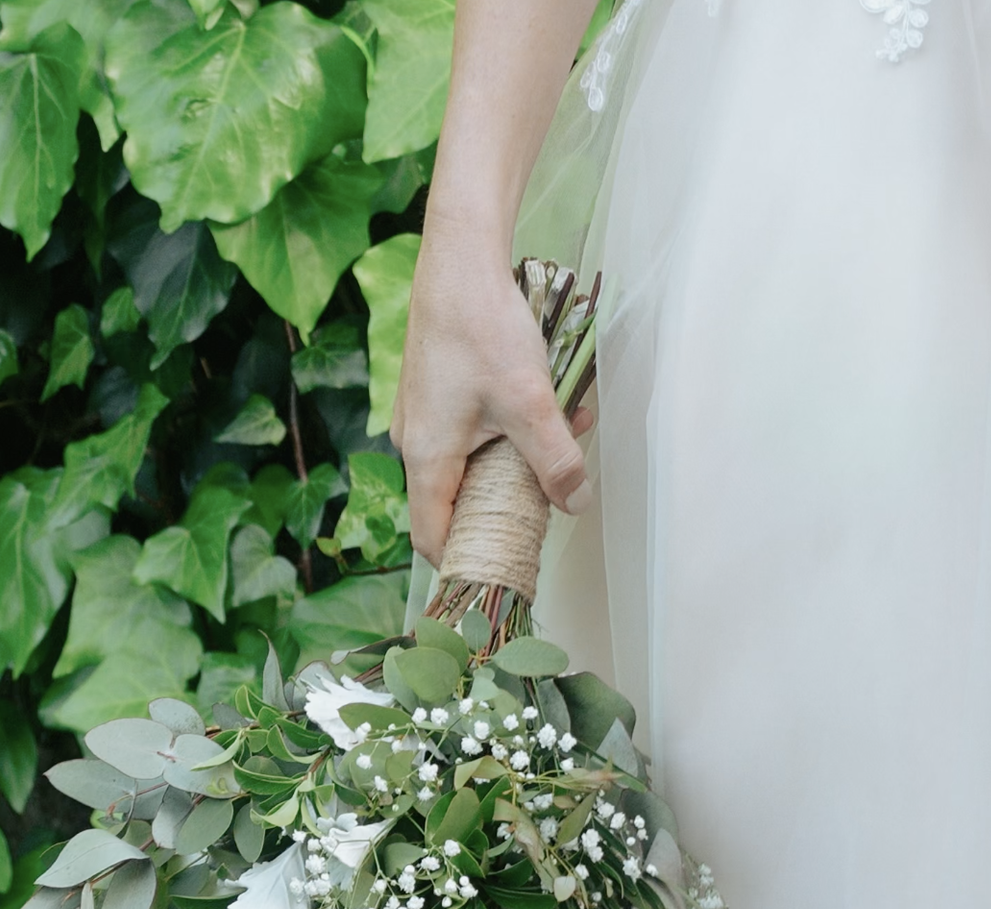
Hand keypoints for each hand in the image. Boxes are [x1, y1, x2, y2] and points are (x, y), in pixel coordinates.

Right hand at [399, 231, 587, 563]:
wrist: (459, 260)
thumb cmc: (482, 327)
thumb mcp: (530, 402)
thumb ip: (554, 460)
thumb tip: (575, 504)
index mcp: (426, 458)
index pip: (433, 536)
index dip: (466, 558)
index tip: (503, 566)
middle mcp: (415, 443)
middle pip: (457, 502)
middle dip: (509, 502)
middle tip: (552, 497)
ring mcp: (423, 417)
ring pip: (472, 462)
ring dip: (519, 459)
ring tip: (566, 436)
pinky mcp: (437, 393)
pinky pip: (472, 432)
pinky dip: (509, 430)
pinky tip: (548, 406)